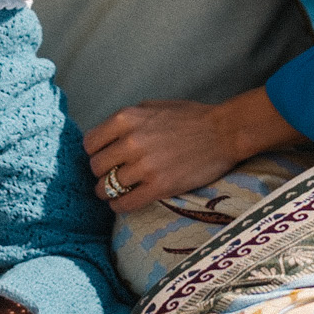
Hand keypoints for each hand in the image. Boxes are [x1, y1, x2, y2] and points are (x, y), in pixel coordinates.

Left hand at [84, 89, 298, 211]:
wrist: (223, 132)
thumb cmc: (190, 117)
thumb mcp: (152, 107)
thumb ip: (127, 121)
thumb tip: (106, 138)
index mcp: (127, 118)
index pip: (90, 144)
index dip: (95, 153)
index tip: (104, 158)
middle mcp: (131, 141)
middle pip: (96, 167)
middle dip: (102, 173)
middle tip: (112, 175)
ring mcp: (144, 166)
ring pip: (106, 188)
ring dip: (109, 192)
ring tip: (118, 191)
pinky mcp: (159, 187)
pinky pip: (125, 204)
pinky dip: (120, 206)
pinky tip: (125, 203)